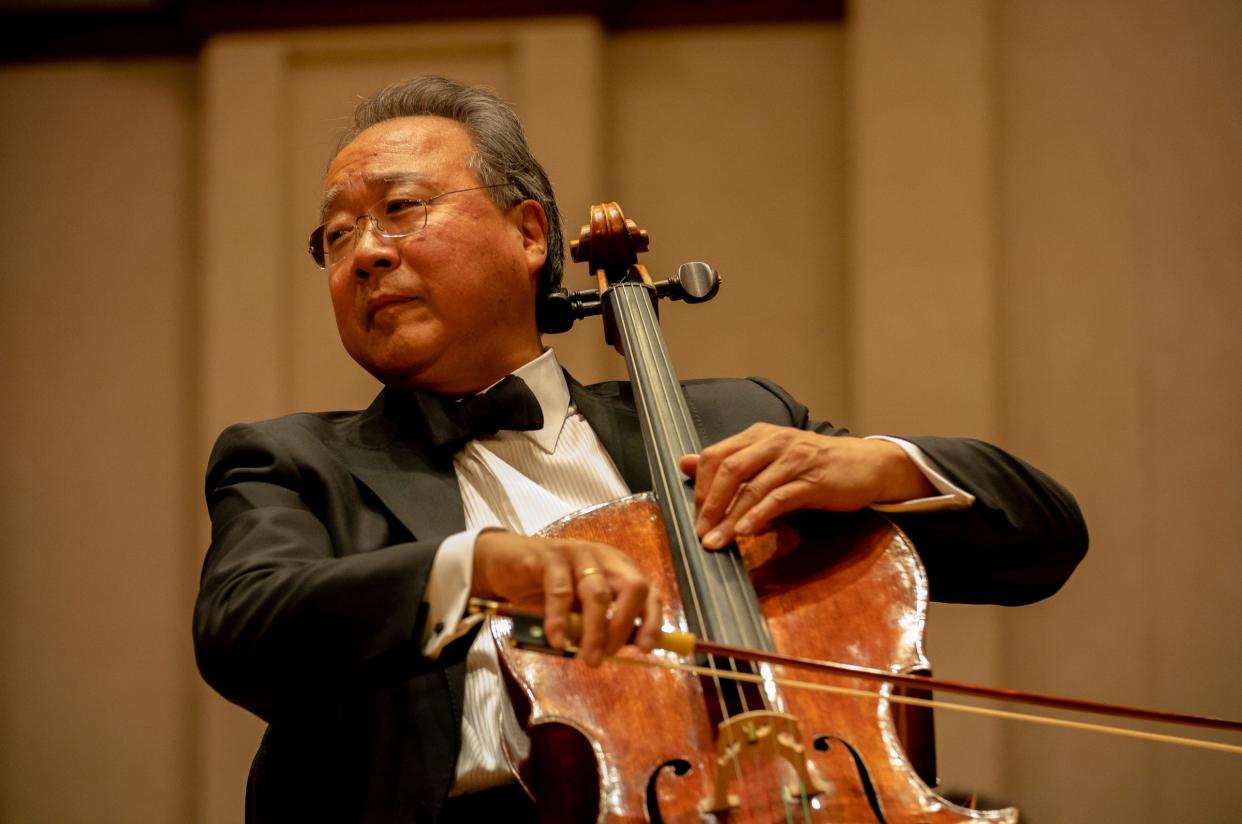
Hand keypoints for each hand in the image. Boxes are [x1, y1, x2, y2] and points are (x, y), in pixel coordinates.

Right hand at [471, 531, 662, 665]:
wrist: (501, 563)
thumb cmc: (544, 590)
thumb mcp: (576, 610)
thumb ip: (595, 624)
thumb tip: (614, 652)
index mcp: (618, 570)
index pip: (648, 592)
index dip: (652, 621)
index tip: (645, 649)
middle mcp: (605, 559)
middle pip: (632, 588)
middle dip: (625, 626)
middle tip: (608, 655)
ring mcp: (578, 554)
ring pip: (598, 593)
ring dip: (596, 631)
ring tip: (587, 659)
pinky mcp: (549, 556)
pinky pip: (560, 591)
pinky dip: (560, 621)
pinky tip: (557, 641)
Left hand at [678, 424, 935, 549]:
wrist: (866, 465)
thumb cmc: (814, 466)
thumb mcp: (768, 460)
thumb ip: (729, 463)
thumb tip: (684, 463)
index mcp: (757, 435)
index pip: (715, 455)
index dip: (699, 486)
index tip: (692, 516)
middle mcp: (773, 441)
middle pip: (728, 468)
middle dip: (709, 503)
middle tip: (699, 531)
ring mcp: (793, 459)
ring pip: (751, 486)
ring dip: (729, 517)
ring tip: (716, 541)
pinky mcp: (812, 479)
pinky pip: (779, 497)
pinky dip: (759, 516)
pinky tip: (746, 533)